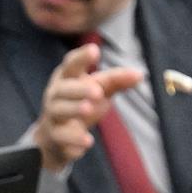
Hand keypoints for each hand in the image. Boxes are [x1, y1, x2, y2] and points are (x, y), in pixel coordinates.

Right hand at [33, 42, 142, 172]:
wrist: (54, 139)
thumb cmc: (79, 105)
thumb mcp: (98, 90)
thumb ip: (116, 80)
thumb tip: (139, 75)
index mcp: (66, 79)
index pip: (70, 65)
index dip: (81, 57)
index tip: (95, 50)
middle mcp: (55, 96)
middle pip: (62, 90)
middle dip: (79, 90)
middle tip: (98, 92)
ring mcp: (52, 118)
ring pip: (58, 112)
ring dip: (73, 109)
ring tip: (88, 110)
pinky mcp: (54, 139)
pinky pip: (61, 138)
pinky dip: (73, 140)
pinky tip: (87, 142)